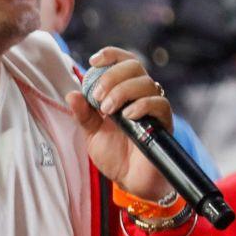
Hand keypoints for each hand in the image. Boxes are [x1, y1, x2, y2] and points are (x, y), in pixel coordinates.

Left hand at [65, 47, 173, 201]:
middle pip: (135, 66)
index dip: (111, 55)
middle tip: (98, 96)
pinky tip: (128, 116)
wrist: (129, 180)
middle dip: (113, 75)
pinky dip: (142, 105)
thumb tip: (71, 94)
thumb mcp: (91, 132)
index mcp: (122, 92)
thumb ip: (83, 114)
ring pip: (147, 82)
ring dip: (123, 91)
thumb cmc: (113, 154)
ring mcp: (153, 108)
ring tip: (108, 110)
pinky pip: (160, 104)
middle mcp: (139, 96)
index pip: (123, 62)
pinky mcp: (164, 123)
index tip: (93, 61)